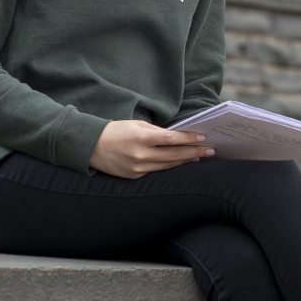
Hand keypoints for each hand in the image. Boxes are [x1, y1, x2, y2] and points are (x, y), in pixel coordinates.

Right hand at [88, 120, 214, 177]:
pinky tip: (180, 162)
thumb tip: (177, 137)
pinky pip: (157, 170)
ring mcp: (138, 167)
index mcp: (141, 137)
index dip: (189, 139)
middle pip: (174, 155)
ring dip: (185, 161)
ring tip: (200, 156)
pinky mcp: (135, 176)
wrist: (90, 147)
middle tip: (210, 150)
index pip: (172, 139)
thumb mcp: (136, 125)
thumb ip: (157, 132)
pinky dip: (170, 166)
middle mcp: (141, 155)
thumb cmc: (115, 131)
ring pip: (168, 165)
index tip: (203, 137)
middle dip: (194, 152)